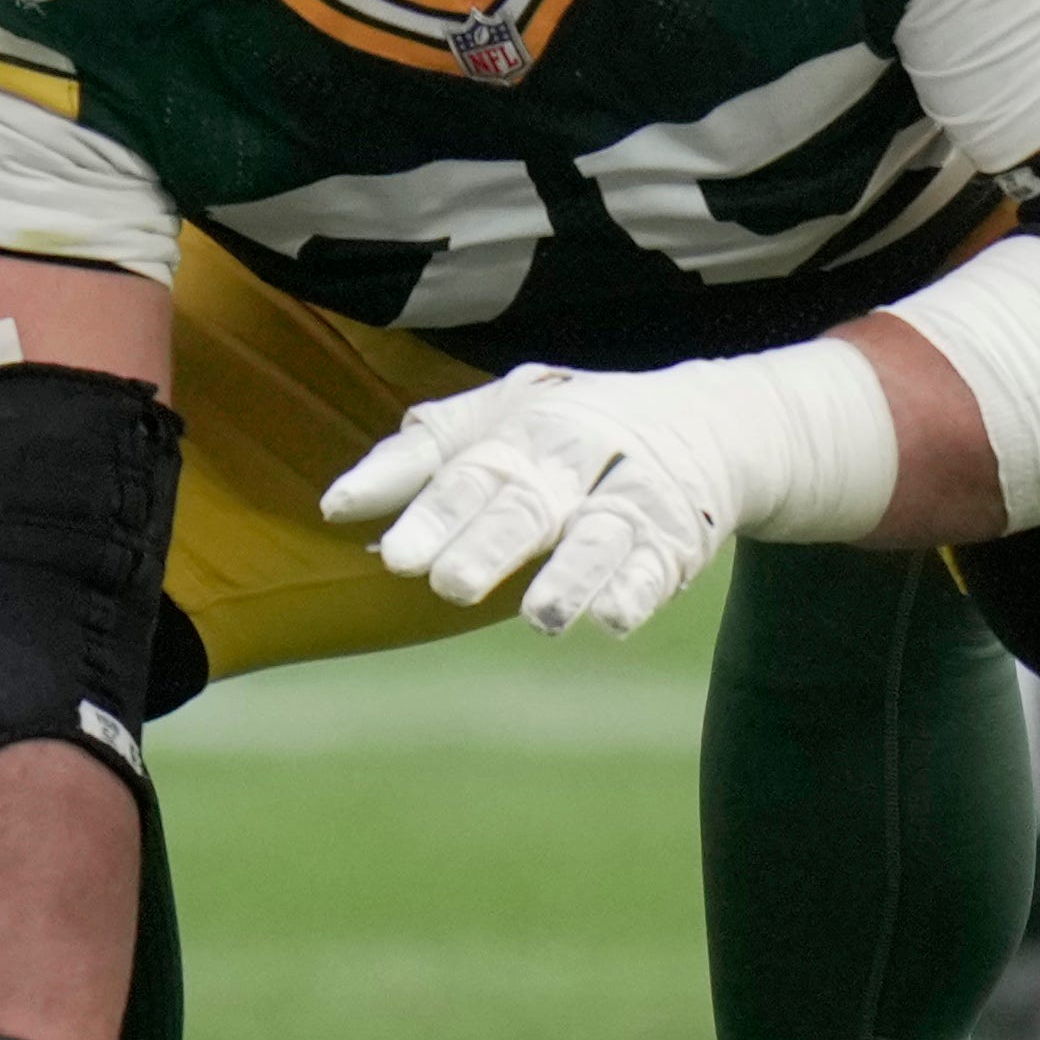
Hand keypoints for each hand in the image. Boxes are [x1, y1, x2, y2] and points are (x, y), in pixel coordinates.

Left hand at [327, 361, 731, 630]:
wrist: (704, 421)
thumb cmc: (563, 429)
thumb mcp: (490, 422)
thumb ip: (415, 460)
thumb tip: (335, 506)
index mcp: (522, 427)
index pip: (470, 472)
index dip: (433, 514)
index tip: (395, 555)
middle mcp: (578, 457)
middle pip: (530, 503)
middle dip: (491, 544)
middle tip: (449, 584)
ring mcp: (633, 498)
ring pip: (599, 536)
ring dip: (570, 576)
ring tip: (541, 617)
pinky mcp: (678, 539)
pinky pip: (658, 567)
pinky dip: (636, 591)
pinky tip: (613, 618)